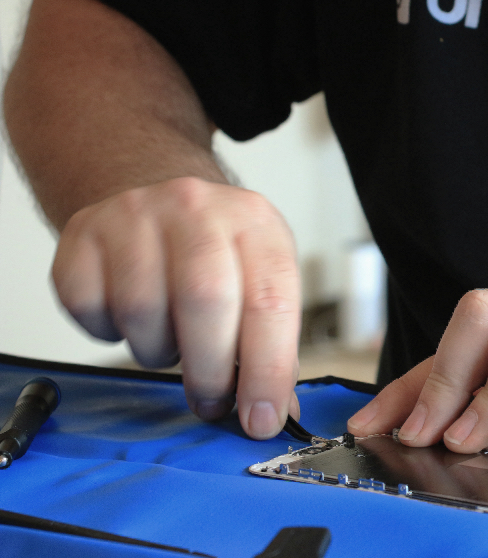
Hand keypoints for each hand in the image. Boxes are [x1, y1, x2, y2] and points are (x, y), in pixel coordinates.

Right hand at [52, 177, 300, 438]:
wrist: (153, 194)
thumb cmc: (216, 252)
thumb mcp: (259, 280)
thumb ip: (273, 346)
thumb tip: (276, 411)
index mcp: (255, 224)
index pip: (270, 302)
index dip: (266, 370)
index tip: (260, 418)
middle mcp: (197, 209)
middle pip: (205, 301)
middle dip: (209, 371)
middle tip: (211, 401)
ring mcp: (135, 214)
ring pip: (141, 310)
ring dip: (158, 350)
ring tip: (172, 342)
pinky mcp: (83, 233)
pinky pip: (89, 307)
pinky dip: (109, 332)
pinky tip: (131, 320)